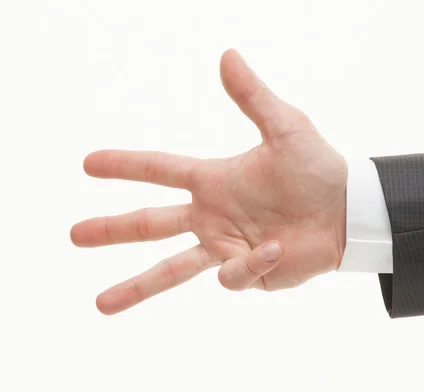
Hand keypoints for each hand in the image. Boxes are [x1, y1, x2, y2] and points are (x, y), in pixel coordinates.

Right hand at [71, 49, 347, 314]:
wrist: (349, 212)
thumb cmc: (317, 168)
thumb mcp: (285, 128)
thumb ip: (252, 98)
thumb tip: (226, 55)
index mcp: (212, 181)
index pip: (159, 170)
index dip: (125, 166)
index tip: (88, 163)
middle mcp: (211, 216)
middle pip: (151, 225)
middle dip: (112, 230)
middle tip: (74, 235)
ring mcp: (226, 247)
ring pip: (171, 270)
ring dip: (135, 285)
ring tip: (100, 304)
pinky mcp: (247, 273)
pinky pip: (235, 273)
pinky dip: (253, 261)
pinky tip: (275, 246)